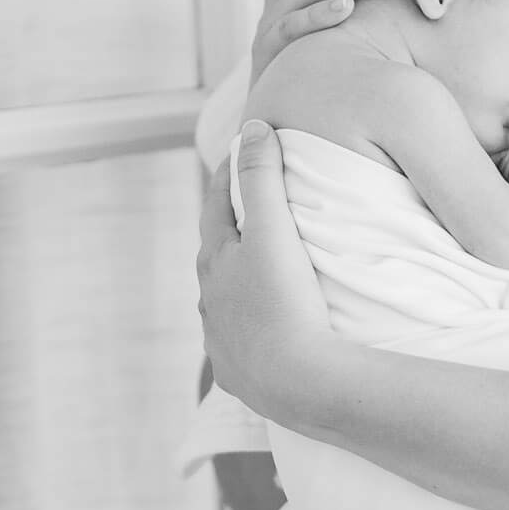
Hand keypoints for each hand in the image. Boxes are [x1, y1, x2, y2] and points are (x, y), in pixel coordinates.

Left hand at [196, 122, 343, 429]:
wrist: (300, 382)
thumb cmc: (286, 302)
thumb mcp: (275, 230)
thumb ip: (263, 177)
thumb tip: (253, 127)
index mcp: (214, 262)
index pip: (215, 207)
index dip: (229, 177)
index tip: (242, 154)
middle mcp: (209, 302)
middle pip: (216, 255)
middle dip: (231, 230)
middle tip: (253, 211)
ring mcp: (221, 342)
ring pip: (224, 303)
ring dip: (239, 284)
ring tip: (262, 274)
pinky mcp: (239, 376)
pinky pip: (239, 345)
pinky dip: (249, 330)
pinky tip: (266, 334)